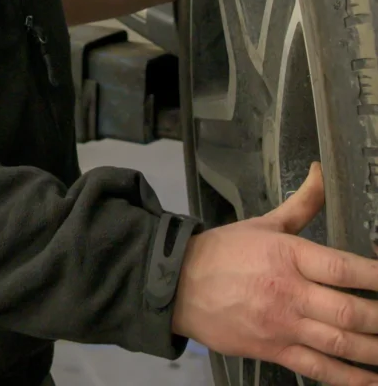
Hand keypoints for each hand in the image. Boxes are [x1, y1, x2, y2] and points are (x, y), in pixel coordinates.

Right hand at [173, 164, 377, 384]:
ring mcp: (283, 324)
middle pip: (349, 311)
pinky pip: (319, 369)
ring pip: (340, 343)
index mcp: (287, 255)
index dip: (375, 276)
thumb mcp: (262, 223)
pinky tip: (370, 380)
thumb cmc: (223, 252)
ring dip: (373, 351)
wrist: (180, 284)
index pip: (342, 267)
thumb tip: (320, 172)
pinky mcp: (274, 350)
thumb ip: (301, 204)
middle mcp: (289, 291)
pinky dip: (349, 379)